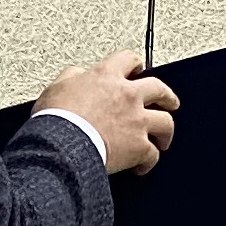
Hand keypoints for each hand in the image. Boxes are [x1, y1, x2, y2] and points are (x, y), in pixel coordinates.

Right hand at [41, 50, 175, 174]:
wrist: (62, 145)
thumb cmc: (57, 118)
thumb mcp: (57, 87)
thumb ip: (72, 77)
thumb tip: (77, 75)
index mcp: (107, 76)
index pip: (128, 59)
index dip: (135, 64)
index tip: (138, 68)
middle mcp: (128, 96)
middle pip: (159, 89)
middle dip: (167, 96)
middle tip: (169, 101)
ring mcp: (137, 122)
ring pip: (166, 122)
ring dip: (165, 131)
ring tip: (163, 138)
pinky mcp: (139, 147)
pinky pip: (152, 155)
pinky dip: (149, 161)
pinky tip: (142, 165)